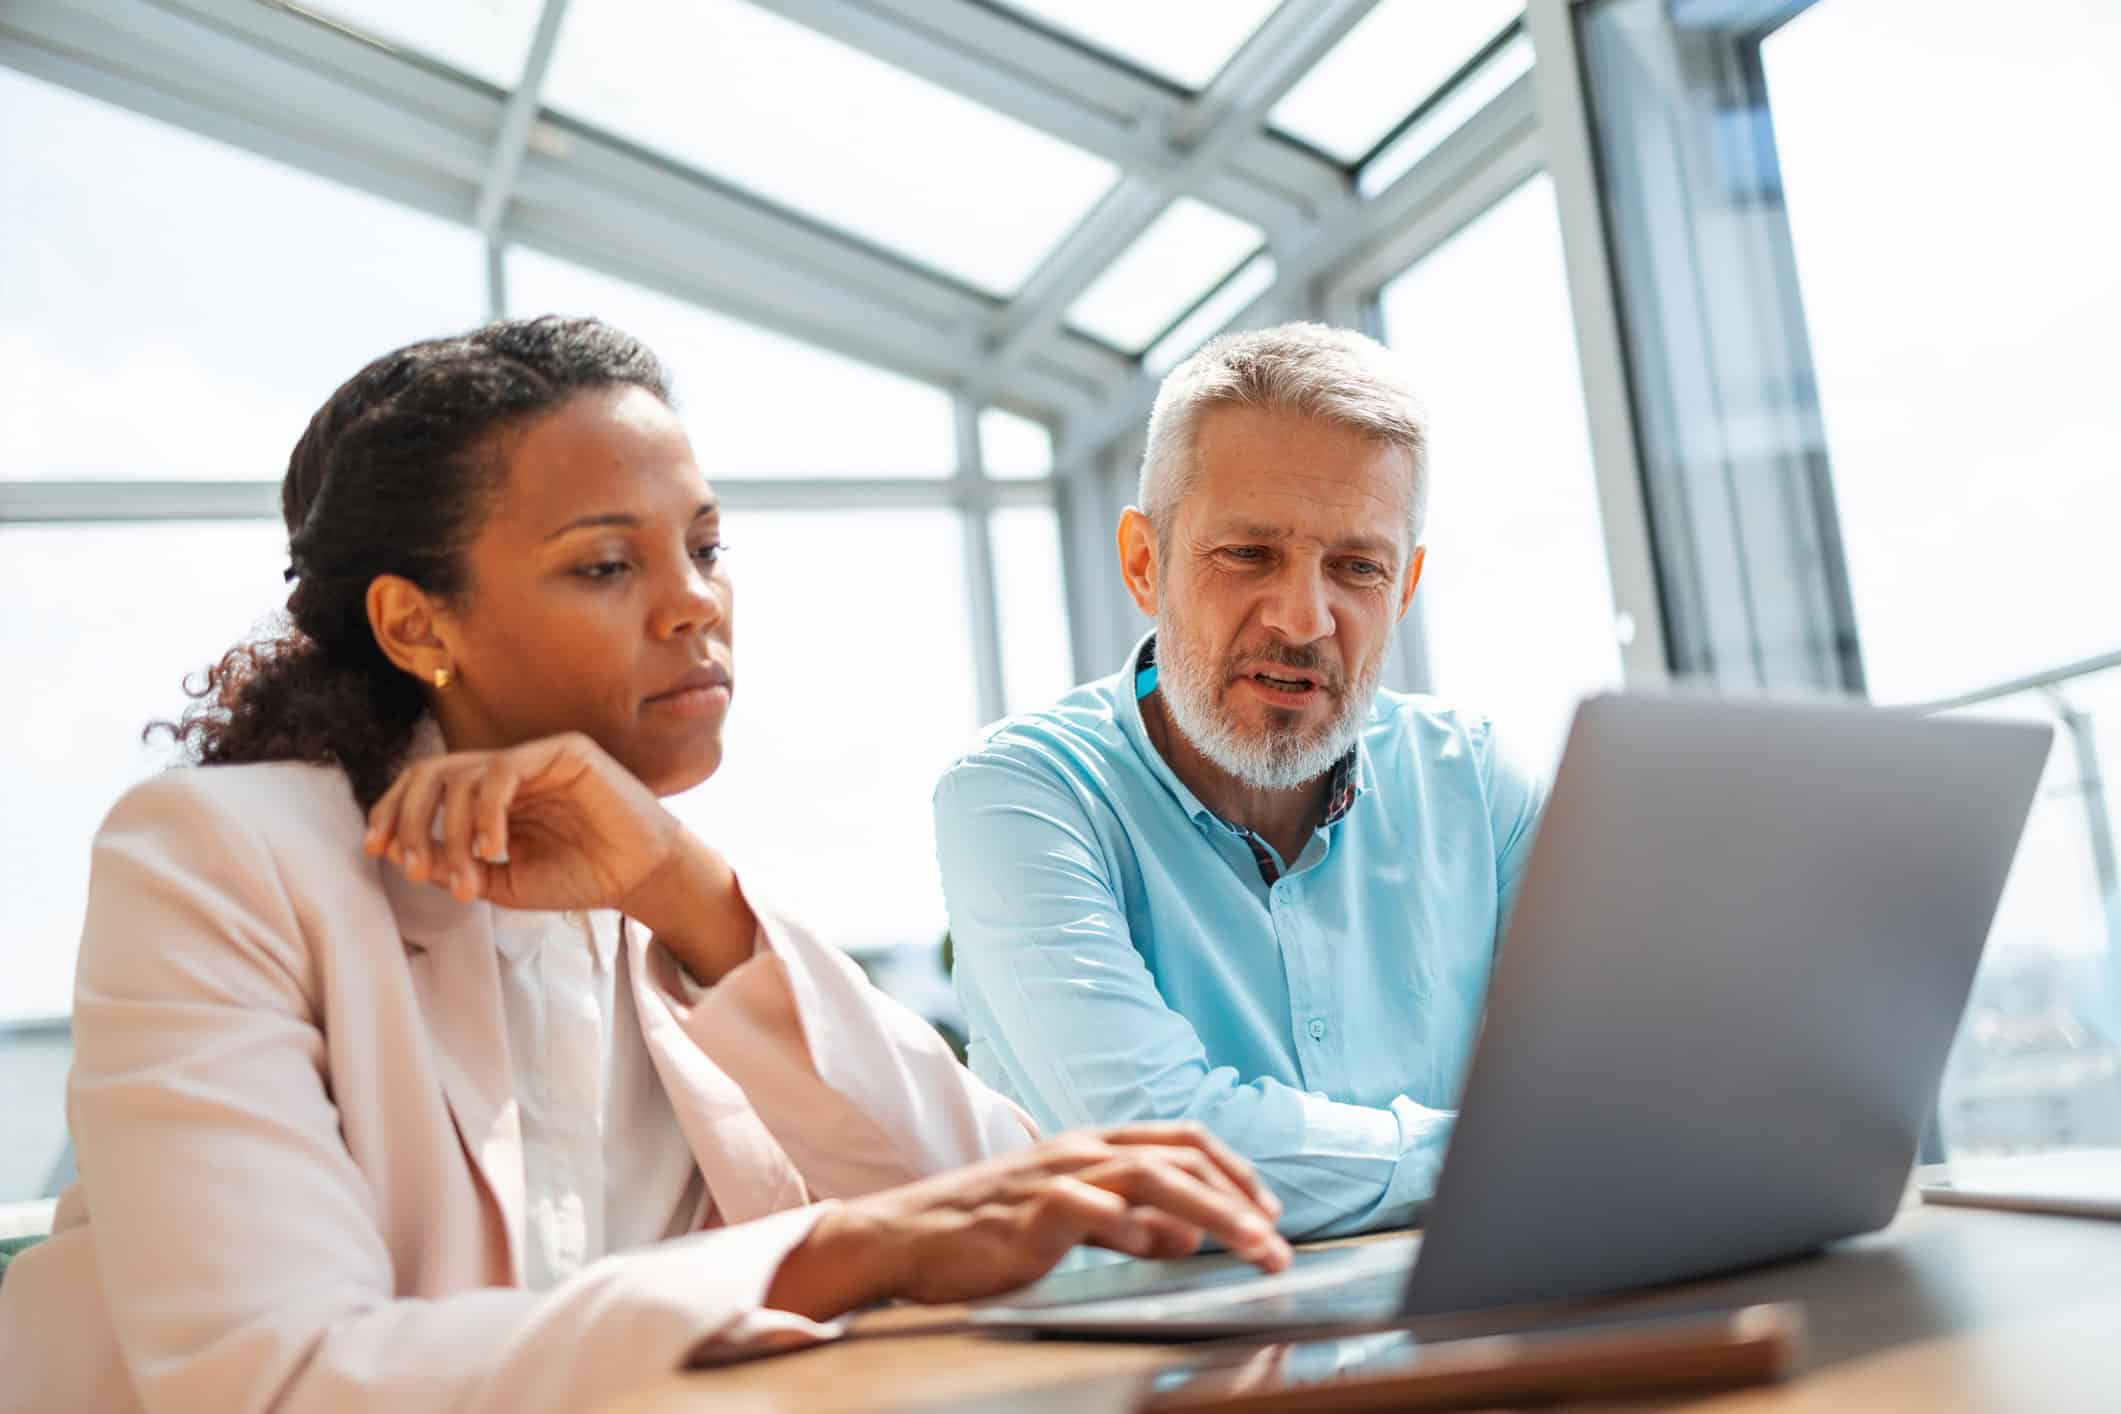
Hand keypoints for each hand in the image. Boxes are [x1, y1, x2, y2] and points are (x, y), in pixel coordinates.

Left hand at [363, 732, 680, 915]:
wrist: (640, 878)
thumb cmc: (580, 878)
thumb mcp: (504, 882)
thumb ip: (459, 868)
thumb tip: (405, 857)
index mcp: (491, 796)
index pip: (426, 787)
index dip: (392, 813)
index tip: (375, 852)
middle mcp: (507, 770)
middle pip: (431, 773)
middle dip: (405, 818)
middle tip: (408, 863)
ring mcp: (534, 757)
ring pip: (462, 775)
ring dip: (450, 830)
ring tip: (465, 875)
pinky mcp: (563, 751)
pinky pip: (503, 771)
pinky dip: (486, 811)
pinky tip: (493, 847)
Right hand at [765, 1123, 1292, 1318]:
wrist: (907, 1235)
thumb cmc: (989, 1230)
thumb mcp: (1074, 1221)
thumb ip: (1131, 1224)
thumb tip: (1188, 1237)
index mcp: (1092, 1145)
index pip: (1181, 1141)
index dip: (1233, 1171)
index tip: (1270, 1211)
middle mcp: (1080, 1150)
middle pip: (1178, 1158)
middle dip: (1239, 1199)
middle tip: (1278, 1244)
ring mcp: (1054, 1177)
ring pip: (1149, 1177)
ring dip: (1211, 1212)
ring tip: (1250, 1247)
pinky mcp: (1028, 1212)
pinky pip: (1086, 1209)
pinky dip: (1127, 1225)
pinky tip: (1158, 1247)